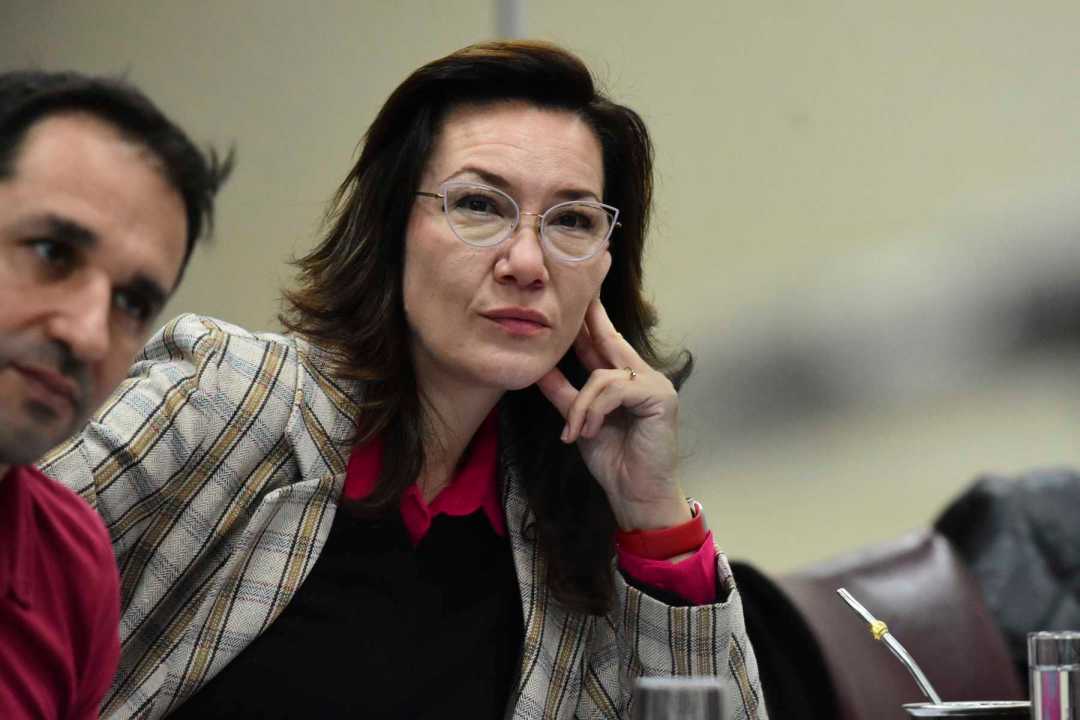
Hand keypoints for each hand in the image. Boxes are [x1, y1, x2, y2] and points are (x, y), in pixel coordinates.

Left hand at [536, 298, 690, 530]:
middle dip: (591, 319)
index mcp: (625, 381)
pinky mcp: (660, 397)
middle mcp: (642, 376)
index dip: (591, 320)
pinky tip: (589, 431)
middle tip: (580, 292)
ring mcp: (654, 384)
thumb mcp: (580, 422)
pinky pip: (615, 389)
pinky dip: (594, 411)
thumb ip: (563, 394)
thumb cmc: (614, 462)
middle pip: (611, 340)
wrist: (637, 494)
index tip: (579, 295)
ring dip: (581, 406)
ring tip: (575, 432)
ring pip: (602, 376)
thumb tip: (539, 368)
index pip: (605, 342)